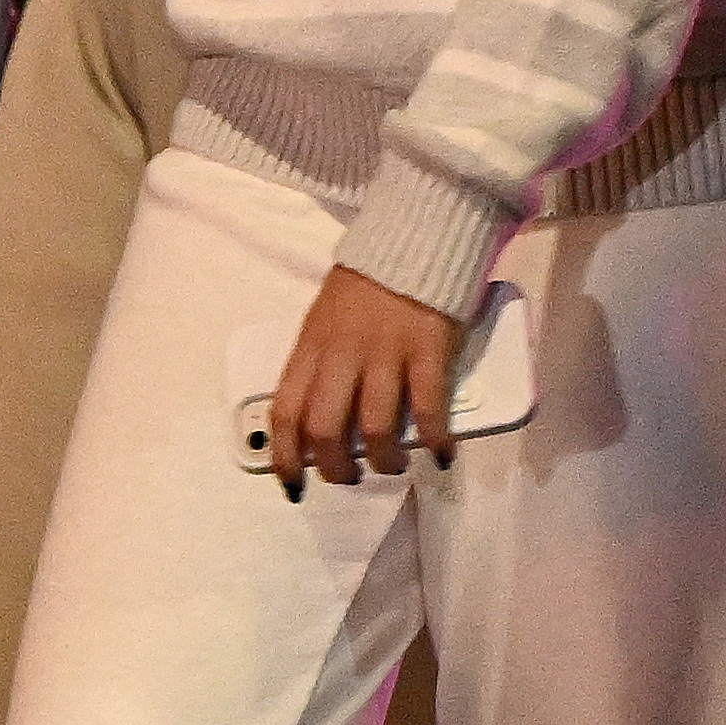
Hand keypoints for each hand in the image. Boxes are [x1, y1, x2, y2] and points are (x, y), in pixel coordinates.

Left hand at [265, 266, 462, 497]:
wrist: (412, 238)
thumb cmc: (365, 284)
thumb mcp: (323, 319)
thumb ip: (318, 364)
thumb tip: (315, 419)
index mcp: (311, 346)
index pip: (285, 413)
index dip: (285, 458)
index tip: (293, 486)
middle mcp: (342, 354)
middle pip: (326, 431)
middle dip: (336, 469)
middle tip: (350, 477)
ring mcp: (385, 353)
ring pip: (374, 429)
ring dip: (383, 460)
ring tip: (393, 465)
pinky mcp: (427, 350)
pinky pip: (428, 408)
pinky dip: (435, 439)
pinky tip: (441, 452)